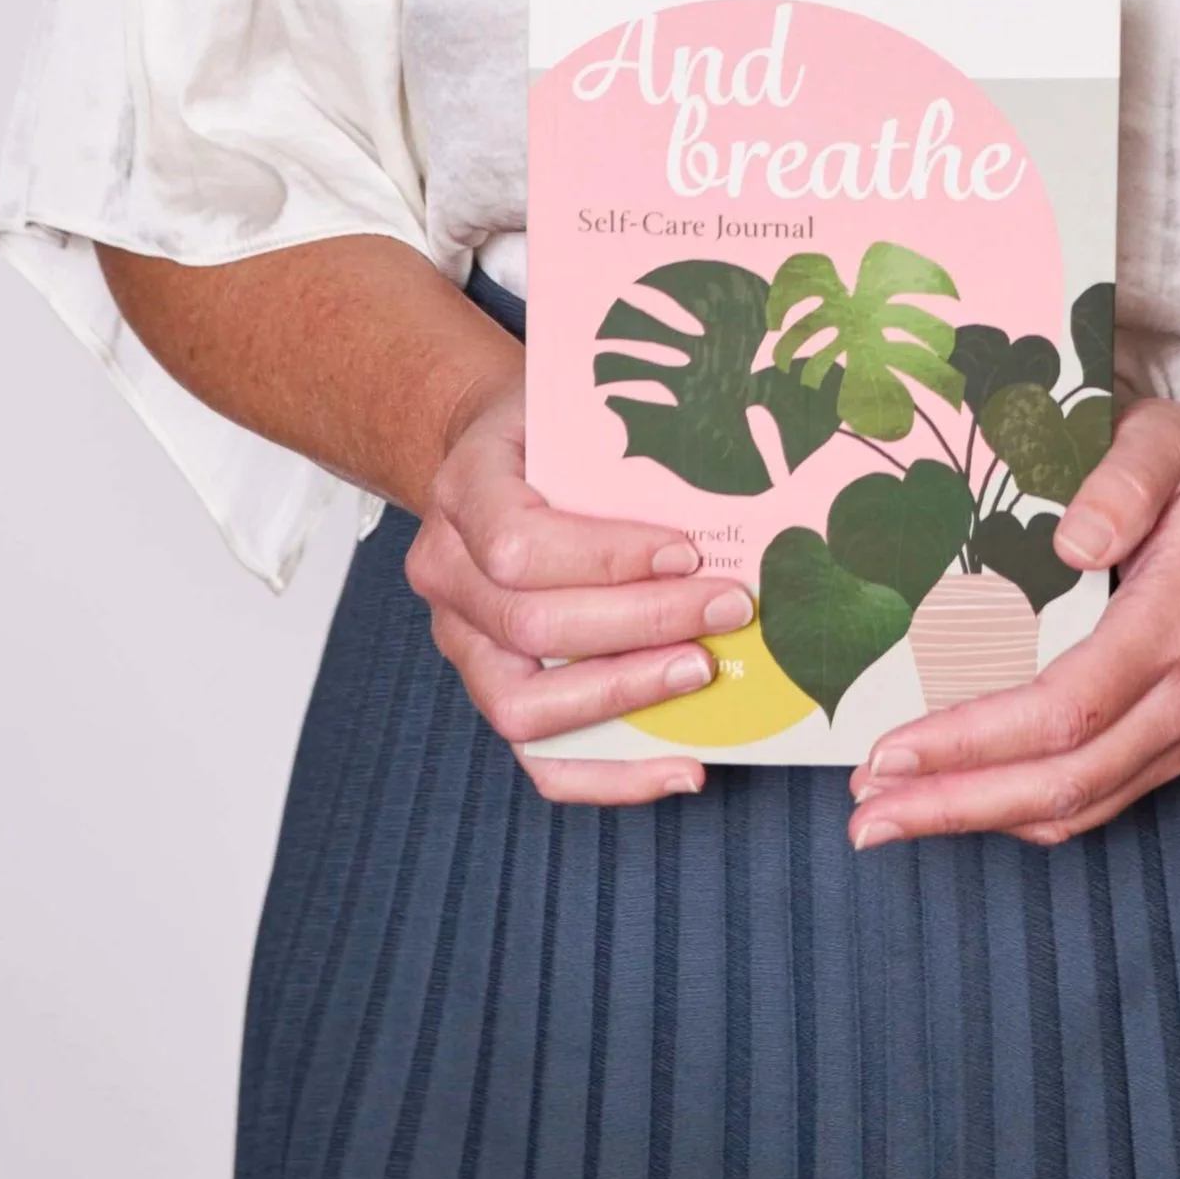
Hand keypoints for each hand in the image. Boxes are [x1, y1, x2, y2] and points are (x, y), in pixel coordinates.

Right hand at [402, 372, 752, 803]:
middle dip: (643, 623)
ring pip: (522, 707)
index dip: (606, 557)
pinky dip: (612, 778)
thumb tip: (732, 481)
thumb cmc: (548, 427)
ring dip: (626, 696)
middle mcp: (447, 574)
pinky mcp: (492, 690)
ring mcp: (462, 642)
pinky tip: (683, 766)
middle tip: (728, 608)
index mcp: (463, 489)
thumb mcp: (571, 401)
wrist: (497, 452)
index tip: (689, 553)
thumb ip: (625, 437)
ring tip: (704, 672)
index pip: (518, 543)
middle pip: (532, 625)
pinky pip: (538, 759)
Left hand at [844, 383, 1179, 848]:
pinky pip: (1098, 797)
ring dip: (983, 819)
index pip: (1064, 710)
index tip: (890, 750)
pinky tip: (962, 798)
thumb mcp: (1162, 442)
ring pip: (1080, 806)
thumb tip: (1070, 542)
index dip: (973, 742)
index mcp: (1176, 625)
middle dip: (957, 804)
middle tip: (865, 814)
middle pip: (1065, 782)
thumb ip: (1120, 483)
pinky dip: (1025, 809)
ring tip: (893, 813)